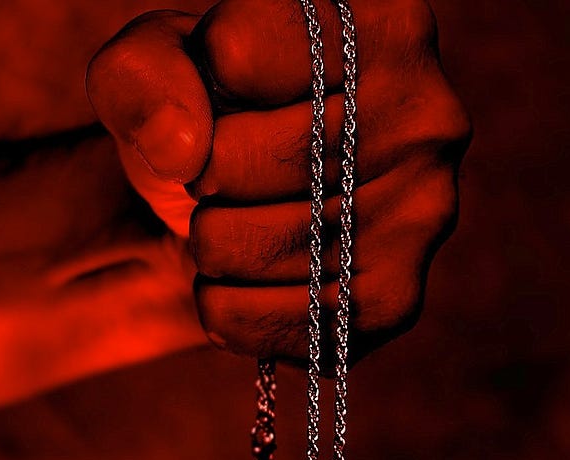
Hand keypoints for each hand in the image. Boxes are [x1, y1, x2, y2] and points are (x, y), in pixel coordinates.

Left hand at [87, 0, 469, 364]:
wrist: (239, 206)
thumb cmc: (205, 112)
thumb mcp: (154, 66)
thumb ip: (141, 77)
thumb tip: (183, 149)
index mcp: (383, 23)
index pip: (237, 54)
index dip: (197, 82)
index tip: (223, 92)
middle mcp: (427, 112)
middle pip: (242, 158)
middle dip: (201, 172)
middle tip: (222, 169)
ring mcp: (424, 210)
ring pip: (256, 245)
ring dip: (210, 243)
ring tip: (233, 220)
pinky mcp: (400, 296)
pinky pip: (278, 320)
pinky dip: (230, 308)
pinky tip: (242, 277)